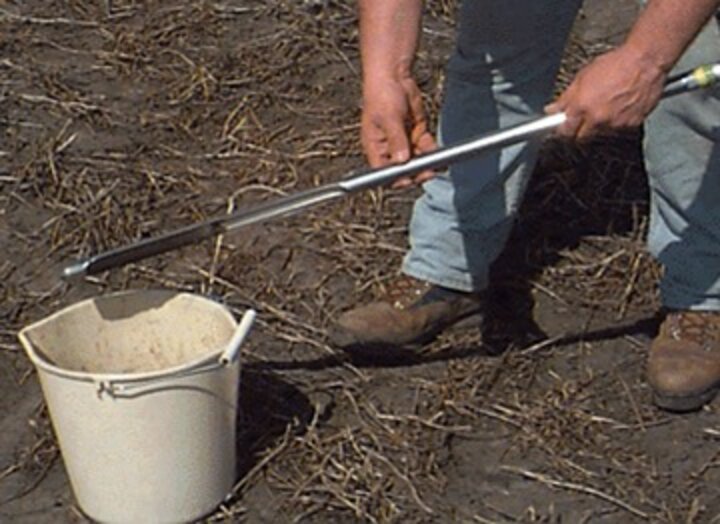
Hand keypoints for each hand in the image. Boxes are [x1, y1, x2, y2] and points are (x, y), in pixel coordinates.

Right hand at [361, 71, 436, 187]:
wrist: (394, 76)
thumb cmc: (382, 95)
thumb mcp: (389, 118)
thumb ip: (397, 140)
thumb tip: (402, 160)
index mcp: (376, 147)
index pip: (384, 171)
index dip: (396, 179)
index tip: (410, 179)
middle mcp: (389, 148)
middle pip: (403, 169)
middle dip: (416, 172)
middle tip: (428, 173)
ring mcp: (404, 142)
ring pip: (417, 160)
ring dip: (427, 164)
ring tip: (437, 165)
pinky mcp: (416, 134)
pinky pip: (426, 148)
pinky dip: (433, 152)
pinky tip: (440, 155)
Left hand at [546, 45, 666, 139]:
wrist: (645, 61)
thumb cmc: (616, 64)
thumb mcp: (583, 77)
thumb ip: (565, 98)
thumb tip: (551, 110)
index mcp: (582, 106)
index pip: (565, 131)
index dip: (563, 130)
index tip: (562, 127)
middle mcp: (597, 118)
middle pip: (582, 137)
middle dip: (580, 129)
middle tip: (584, 116)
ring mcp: (615, 123)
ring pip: (601, 133)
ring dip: (600, 124)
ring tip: (607, 104)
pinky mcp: (631, 124)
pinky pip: (619, 129)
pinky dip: (617, 121)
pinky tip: (620, 105)